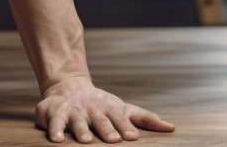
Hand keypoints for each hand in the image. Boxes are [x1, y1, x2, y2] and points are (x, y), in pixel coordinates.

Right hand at [36, 76, 175, 142]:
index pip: (120, 119)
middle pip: (101, 121)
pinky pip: (54, 122)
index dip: (126, 127)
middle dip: (107, 130)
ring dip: (82, 131)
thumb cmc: (102, 103)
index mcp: (110, 109)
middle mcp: (93, 110)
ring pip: (78, 122)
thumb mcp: (124, 108)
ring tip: (86, 141)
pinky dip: (55, 130)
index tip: (132, 137)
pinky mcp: (55, 113)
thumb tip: (172, 128)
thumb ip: (146, 119)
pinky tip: (57, 139)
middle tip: (113, 140)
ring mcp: (74, 111)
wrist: (68, 85)